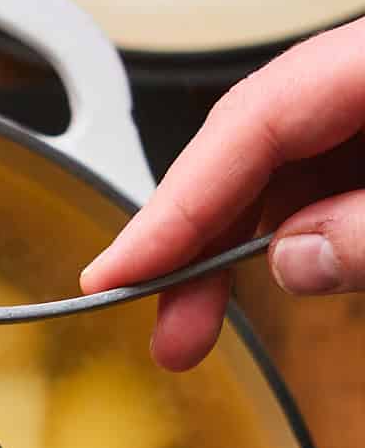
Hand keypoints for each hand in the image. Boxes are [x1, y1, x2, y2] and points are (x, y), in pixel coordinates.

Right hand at [80, 18, 364, 369]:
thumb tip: (290, 259)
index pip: (253, 119)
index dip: (177, 200)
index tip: (119, 272)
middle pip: (255, 138)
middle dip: (196, 234)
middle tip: (166, 328)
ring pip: (286, 160)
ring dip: (236, 243)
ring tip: (196, 324)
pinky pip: (328, 171)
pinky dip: (292, 225)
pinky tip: (272, 270)